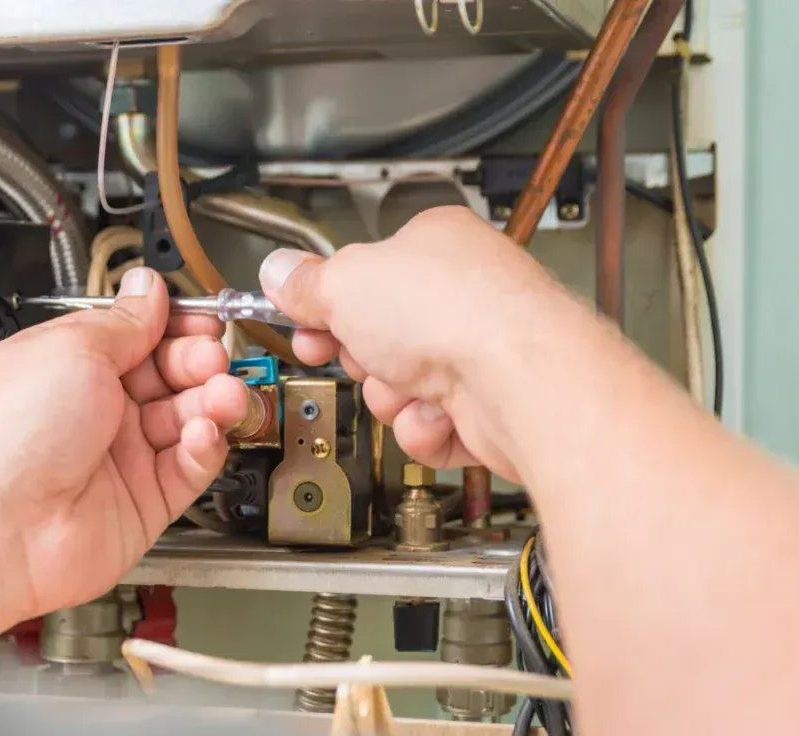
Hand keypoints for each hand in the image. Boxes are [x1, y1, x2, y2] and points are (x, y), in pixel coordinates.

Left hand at [0, 267, 249, 620]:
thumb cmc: (8, 438)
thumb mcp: (73, 349)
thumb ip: (124, 322)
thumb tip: (147, 288)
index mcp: (69, 365)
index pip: (138, 336)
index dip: (174, 326)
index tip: (203, 320)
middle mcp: (94, 410)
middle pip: (169, 376)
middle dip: (198, 361)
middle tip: (211, 358)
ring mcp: (119, 458)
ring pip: (187, 420)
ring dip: (211, 402)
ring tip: (222, 394)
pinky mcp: (142, 503)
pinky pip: (189, 468)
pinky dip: (204, 448)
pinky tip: (202, 433)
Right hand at [259, 206, 576, 482]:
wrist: (520, 382)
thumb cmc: (457, 314)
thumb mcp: (345, 283)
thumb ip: (305, 282)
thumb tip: (278, 272)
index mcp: (434, 243)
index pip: (364, 272)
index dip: (326, 300)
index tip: (303, 317)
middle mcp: (463, 293)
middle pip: (377, 335)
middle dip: (361, 356)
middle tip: (359, 352)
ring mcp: (479, 351)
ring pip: (397, 387)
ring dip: (391, 395)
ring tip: (410, 384)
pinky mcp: (490, 407)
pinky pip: (428, 426)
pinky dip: (424, 428)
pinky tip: (438, 413)